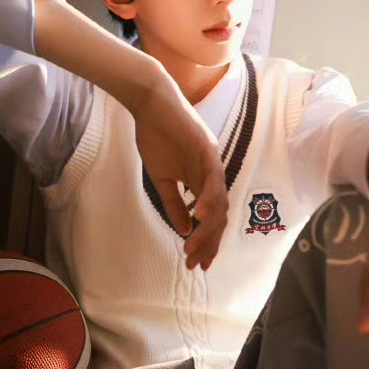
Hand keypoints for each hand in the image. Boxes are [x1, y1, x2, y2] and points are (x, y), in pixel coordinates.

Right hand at [131, 77, 227, 270]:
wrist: (149, 105)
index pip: (210, 217)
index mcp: (202, 180)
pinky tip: (200, 216)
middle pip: (219, 215)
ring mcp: (212, 161)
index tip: (197, 263)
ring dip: (207, 227)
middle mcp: (212, 173)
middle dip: (209, 242)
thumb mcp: (162, 178)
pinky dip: (208, 198)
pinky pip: (213, 178)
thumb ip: (174, 203)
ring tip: (193, 246)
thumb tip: (184, 230)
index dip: (206, 241)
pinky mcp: (207, 149)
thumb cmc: (155, 136)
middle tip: (196, 263)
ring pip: (218, 201)